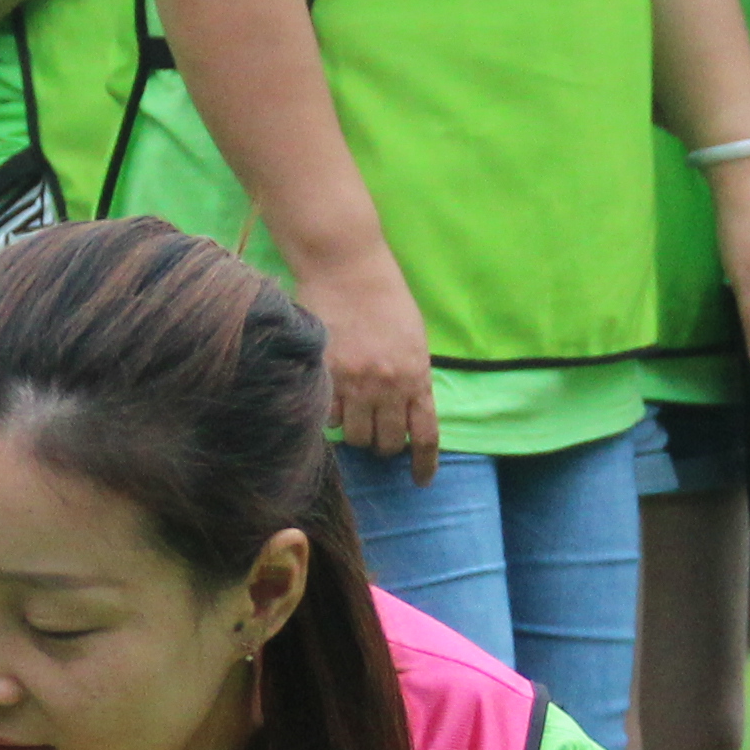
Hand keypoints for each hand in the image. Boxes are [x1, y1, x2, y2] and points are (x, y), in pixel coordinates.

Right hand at [296, 249, 440, 480]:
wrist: (347, 270)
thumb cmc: (386, 298)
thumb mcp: (414, 339)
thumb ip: (414, 376)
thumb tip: (410, 412)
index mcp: (417, 377)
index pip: (425, 435)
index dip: (424, 464)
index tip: (420, 480)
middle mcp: (388, 387)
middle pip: (387, 443)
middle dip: (384, 446)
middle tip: (378, 435)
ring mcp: (354, 384)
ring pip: (355, 437)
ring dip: (356, 433)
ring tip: (353, 416)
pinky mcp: (324, 376)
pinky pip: (328, 418)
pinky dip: (331, 417)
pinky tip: (332, 402)